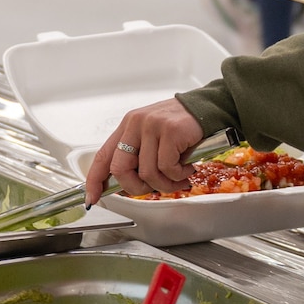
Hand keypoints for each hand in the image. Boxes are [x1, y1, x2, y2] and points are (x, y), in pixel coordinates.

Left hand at [86, 99, 205, 201]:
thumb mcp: (153, 135)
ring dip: (165, 184)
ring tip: (179, 178)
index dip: (95, 180)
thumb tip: (126, 183)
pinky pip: (168, 167)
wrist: (210, 107)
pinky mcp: (171, 131)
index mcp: (128, 125)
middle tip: (152, 189)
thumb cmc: (182, 125)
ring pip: (147, 173)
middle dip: (135, 187)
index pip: (103, 156)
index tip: (93, 197)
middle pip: (120, 168)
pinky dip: (178, 175)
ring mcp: (152, 126)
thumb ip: (139, 155)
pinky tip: (187, 168)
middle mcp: (136, 124)